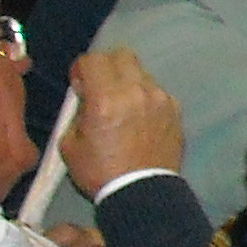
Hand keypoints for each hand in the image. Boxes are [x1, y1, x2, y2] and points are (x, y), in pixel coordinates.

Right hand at [62, 50, 185, 196]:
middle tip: (99, 87)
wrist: (142, 191)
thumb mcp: (70, 144)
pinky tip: (140, 118)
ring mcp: (161, 98)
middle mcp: (136, 91)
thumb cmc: (100, 171)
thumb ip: (78, 112)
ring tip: (121, 106)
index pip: (93, 60)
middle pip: (122, 55)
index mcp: (106, 98)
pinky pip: (157, 91)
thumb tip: (87, 97)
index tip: (78, 85)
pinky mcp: (176, 109)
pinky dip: (145, 97)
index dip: (81, 69)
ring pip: (142, 72)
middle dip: (106, 66)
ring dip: (127, 81)